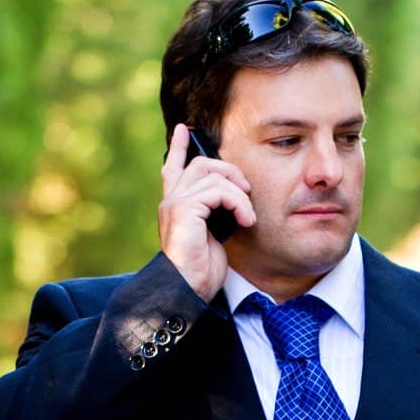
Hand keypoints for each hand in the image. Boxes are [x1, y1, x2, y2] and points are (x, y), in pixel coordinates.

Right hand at [158, 123, 254, 301]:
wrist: (186, 290)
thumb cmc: (200, 272)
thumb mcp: (211, 237)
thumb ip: (214, 213)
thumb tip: (234, 198)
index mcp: (175, 206)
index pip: (172, 168)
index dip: (178, 147)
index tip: (184, 129)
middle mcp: (170, 200)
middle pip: (202, 164)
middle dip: (230, 171)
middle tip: (246, 191)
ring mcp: (175, 203)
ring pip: (214, 175)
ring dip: (239, 194)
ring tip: (248, 217)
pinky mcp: (183, 209)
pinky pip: (218, 191)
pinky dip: (238, 203)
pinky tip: (245, 221)